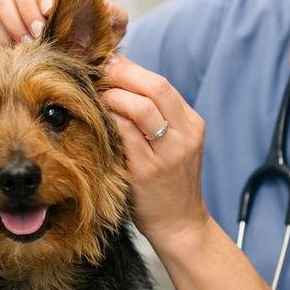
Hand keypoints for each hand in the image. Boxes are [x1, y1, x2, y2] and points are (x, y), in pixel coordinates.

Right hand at [0, 0, 128, 44]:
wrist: (87, 47)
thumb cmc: (100, 27)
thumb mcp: (114, 21)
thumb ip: (114, 14)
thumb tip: (105, 10)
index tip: (50, 10)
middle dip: (28, 10)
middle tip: (40, 34)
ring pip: (3, 0)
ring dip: (14, 23)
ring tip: (29, 45)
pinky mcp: (4, 17)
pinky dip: (3, 35)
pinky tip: (18, 51)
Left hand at [100, 55, 209, 248]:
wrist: (180, 225)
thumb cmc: (168, 183)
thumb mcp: (173, 146)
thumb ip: (155, 118)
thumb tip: (119, 81)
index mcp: (192, 124)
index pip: (161, 84)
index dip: (131, 69)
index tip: (107, 64)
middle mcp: (185, 136)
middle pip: (154, 88)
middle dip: (121, 75)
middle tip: (97, 73)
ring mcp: (168, 154)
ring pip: (140, 108)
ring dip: (113, 96)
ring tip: (96, 96)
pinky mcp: (147, 172)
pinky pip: (125, 135)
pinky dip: (109, 120)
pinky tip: (97, 119)